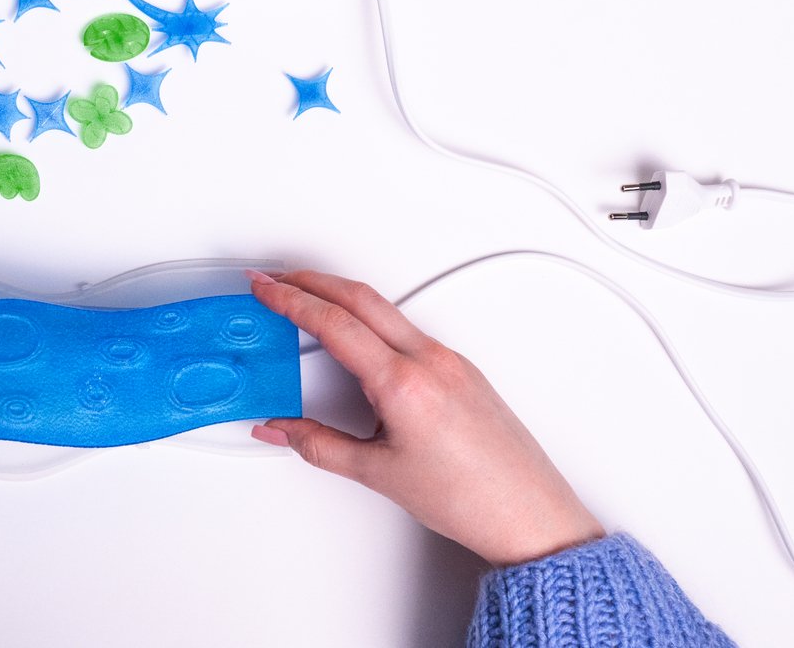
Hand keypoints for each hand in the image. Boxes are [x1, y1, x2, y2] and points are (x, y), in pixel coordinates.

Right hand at [247, 270, 602, 566]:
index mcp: (405, 383)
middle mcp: (431, 360)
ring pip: (385, 309)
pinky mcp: (461, 368)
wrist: (529, 515)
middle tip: (276, 280)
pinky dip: (370, 318)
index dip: (290, 300)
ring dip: (341, 296)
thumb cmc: (471, 498)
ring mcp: (449, 360)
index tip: (264, 288)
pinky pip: (406, 328)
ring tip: (308, 301)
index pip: (335, 324)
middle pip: (359, 298)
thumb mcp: (377, 474)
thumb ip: (318, 445)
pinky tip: (354, 333)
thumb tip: (281, 429)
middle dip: (311, 281)